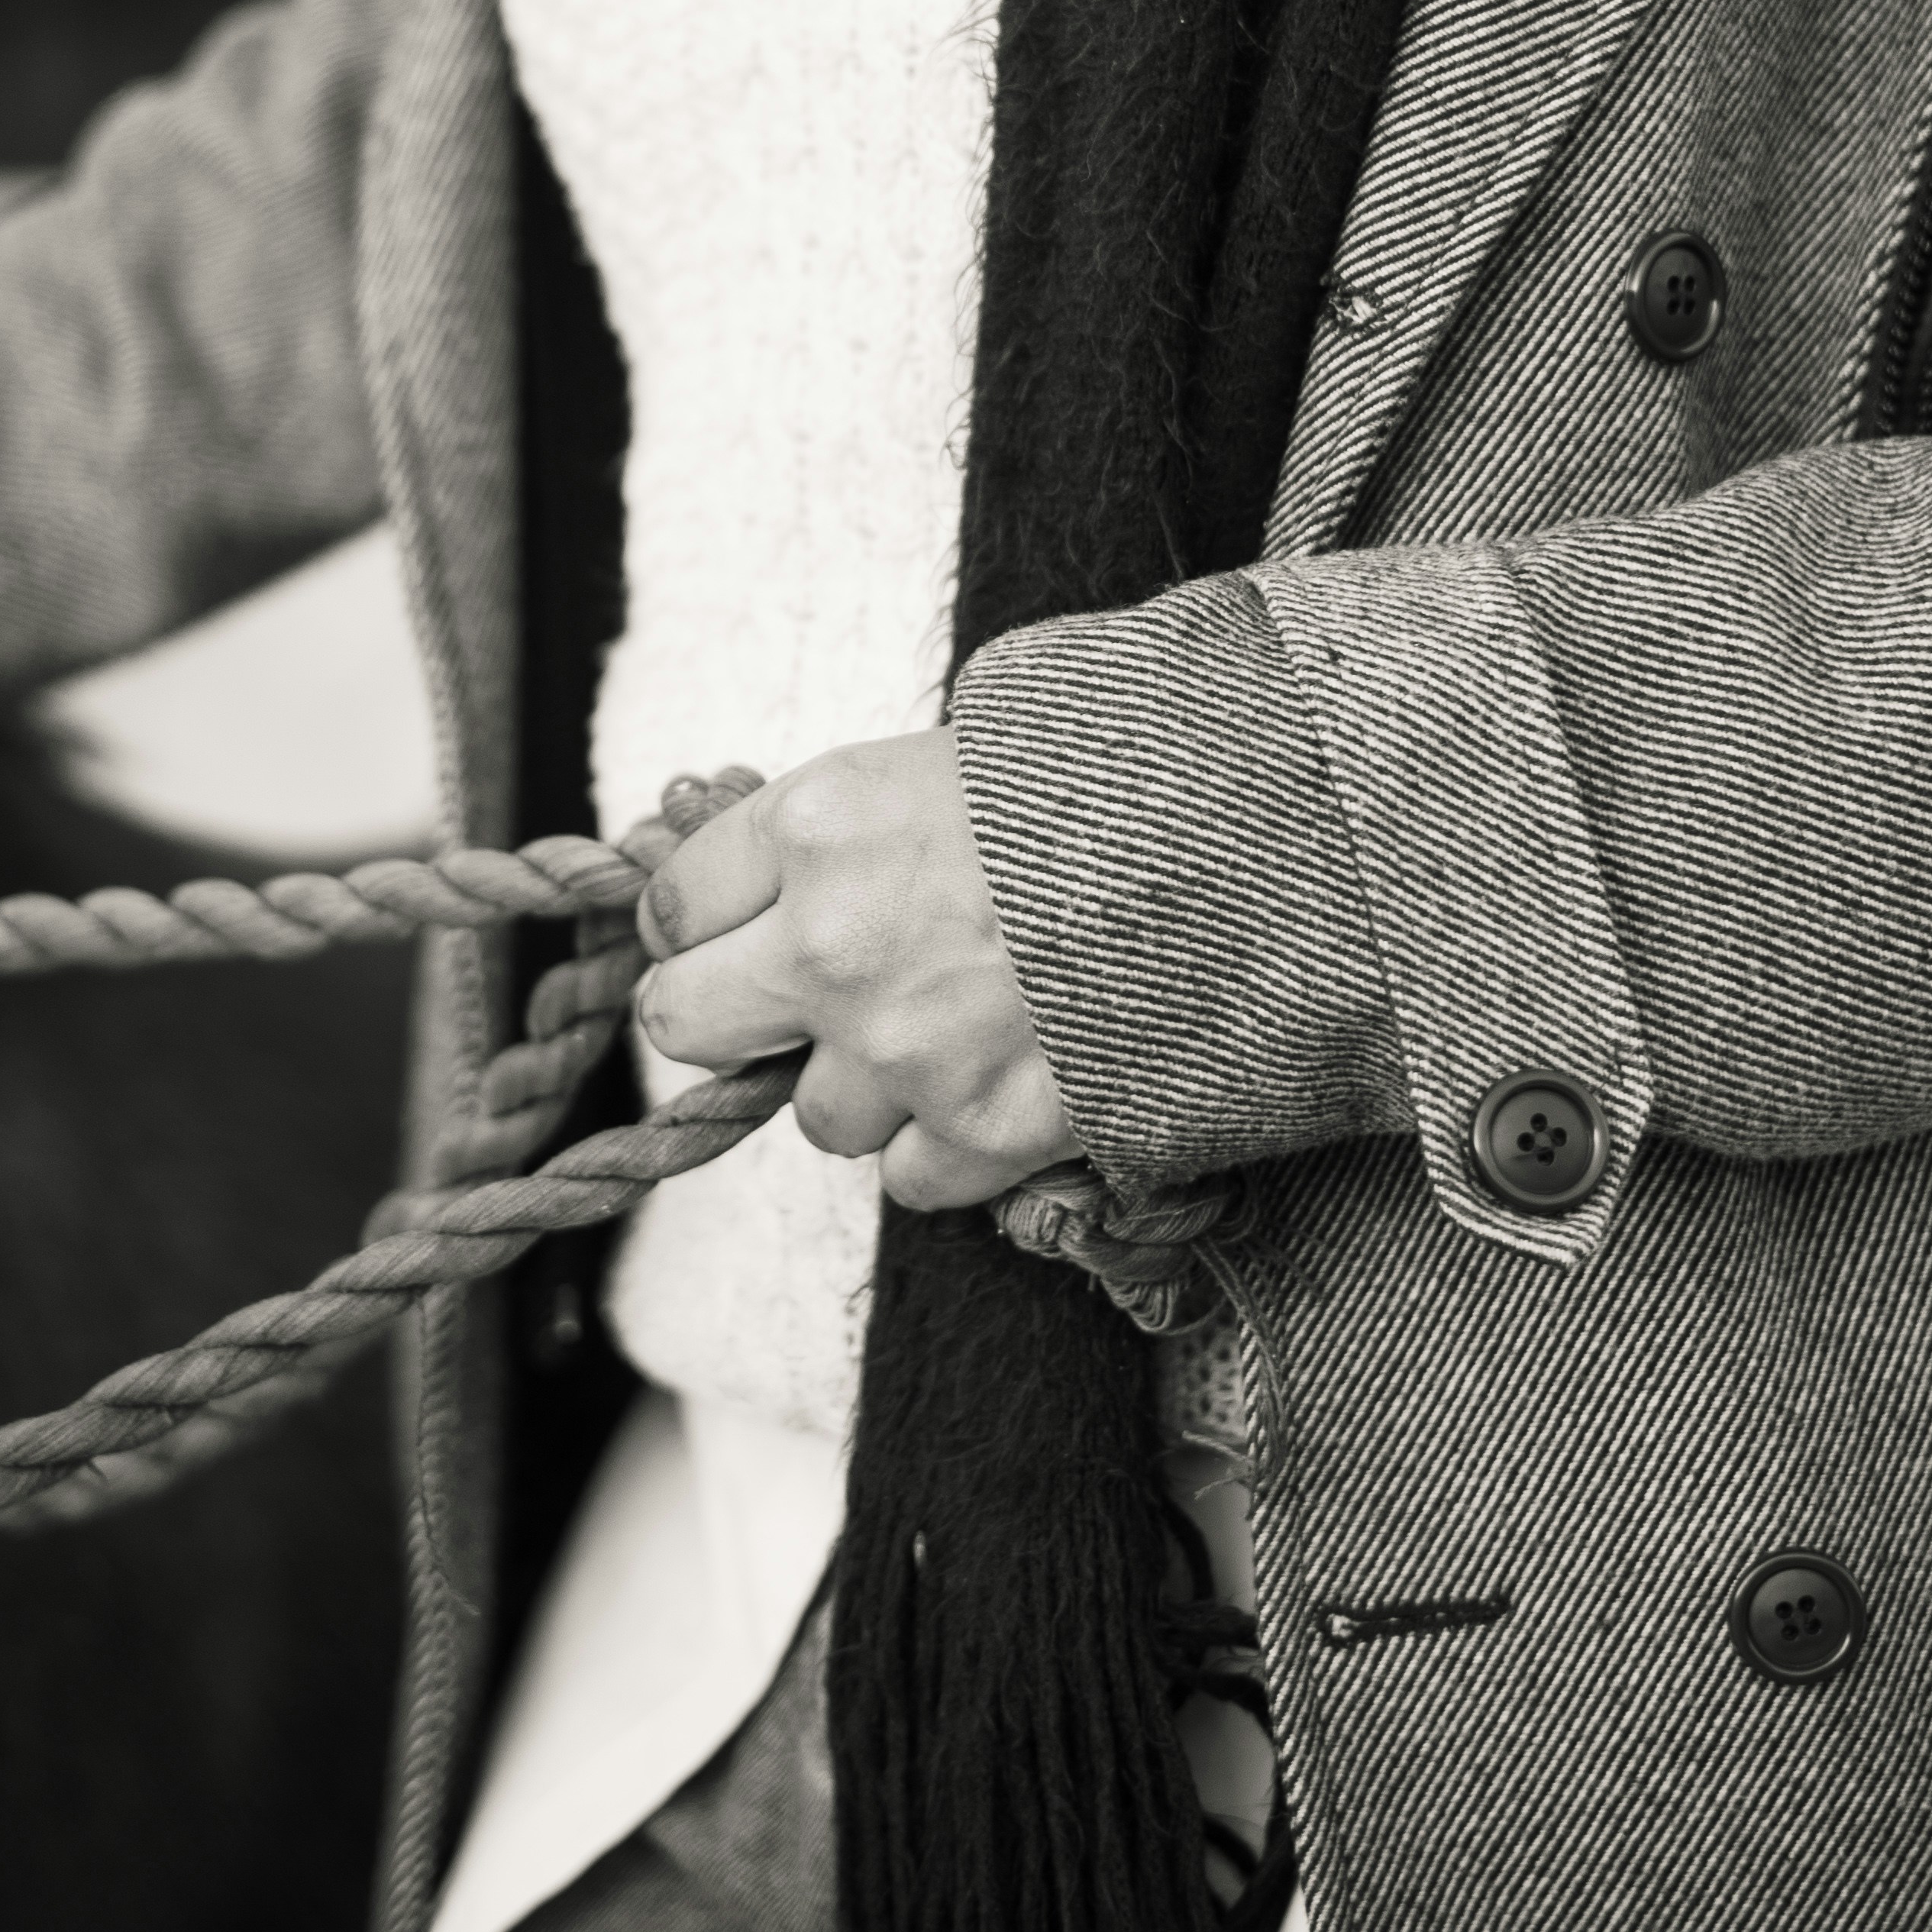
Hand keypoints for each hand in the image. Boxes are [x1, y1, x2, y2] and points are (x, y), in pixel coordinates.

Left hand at [629, 730, 1082, 1212]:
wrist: (1257, 852)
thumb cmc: (1116, 778)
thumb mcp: (951, 754)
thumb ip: (848, 828)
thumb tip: (776, 884)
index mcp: (818, 825)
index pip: (674, 903)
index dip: (710, 918)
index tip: (749, 922)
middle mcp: (834, 945)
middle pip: (687, 1022)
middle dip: (736, 1015)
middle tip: (796, 1003)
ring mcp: (903, 1050)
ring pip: (815, 1116)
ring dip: (870, 1086)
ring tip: (955, 1031)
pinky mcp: (982, 1131)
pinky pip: (909, 1177)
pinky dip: (949, 1145)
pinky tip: (1005, 1083)